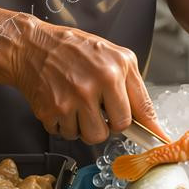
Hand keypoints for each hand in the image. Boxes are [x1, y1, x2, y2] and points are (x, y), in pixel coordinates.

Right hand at [12, 17, 158, 144]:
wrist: (32, 47)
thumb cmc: (74, 50)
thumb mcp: (113, 56)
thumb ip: (134, 87)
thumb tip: (151, 123)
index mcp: (115, 69)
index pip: (140, 110)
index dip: (148, 129)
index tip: (157, 141)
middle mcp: (96, 84)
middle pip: (117, 128)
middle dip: (110, 123)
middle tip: (99, 107)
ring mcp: (73, 99)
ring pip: (92, 137)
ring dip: (86, 127)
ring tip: (79, 105)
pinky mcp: (52, 111)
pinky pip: (67, 134)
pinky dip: (65, 125)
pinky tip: (62, 104)